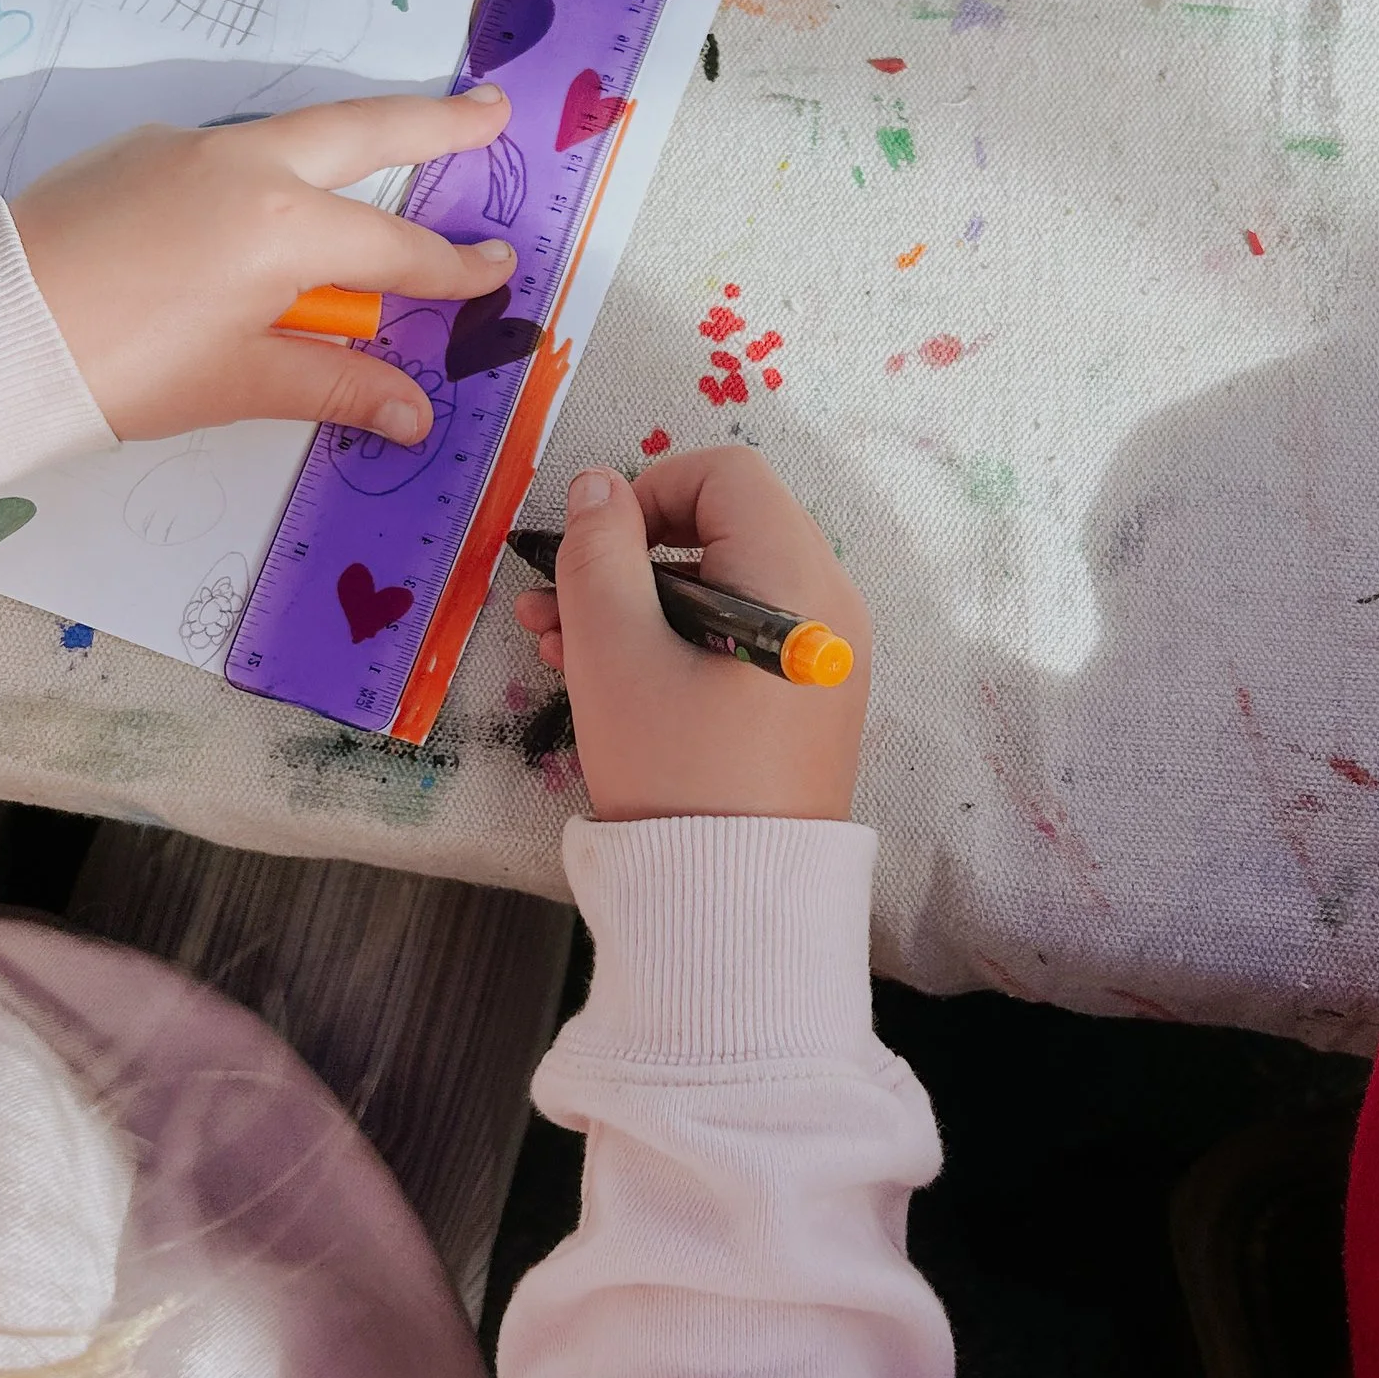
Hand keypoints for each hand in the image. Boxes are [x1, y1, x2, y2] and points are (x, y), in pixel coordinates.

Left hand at [10, 89, 515, 445]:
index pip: (394, 248)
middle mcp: (243, 164)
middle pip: (363, 133)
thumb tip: (412, 410)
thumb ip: (334, 384)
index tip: (495, 269)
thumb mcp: (237, 383)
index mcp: (281, 224)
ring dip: (350, 140)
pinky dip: (271, 171)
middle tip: (494, 111)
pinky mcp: (138, 152)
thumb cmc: (115, 366)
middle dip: (435, 125)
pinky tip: (266, 211)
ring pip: (292, 134)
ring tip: (396, 152)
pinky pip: (229, 154)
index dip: (450, 269)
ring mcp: (187, 148)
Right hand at [514, 448, 871, 822]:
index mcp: (797, 578)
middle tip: (549, 603)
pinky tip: (605, 675)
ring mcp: (823, 654)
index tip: (590, 550)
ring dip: (637, 602)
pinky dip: (675, 639)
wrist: (733, 904)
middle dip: (627, 557)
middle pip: (722, 527)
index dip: (647, 492)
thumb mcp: (614, 653)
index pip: (726, 473)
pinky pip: (737, 634)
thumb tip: (597, 485)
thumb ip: (598, 554)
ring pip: (720, 586)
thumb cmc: (676, 772)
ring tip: (556, 646)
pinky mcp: (807, 697)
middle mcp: (829, 603)